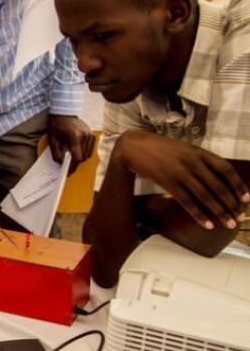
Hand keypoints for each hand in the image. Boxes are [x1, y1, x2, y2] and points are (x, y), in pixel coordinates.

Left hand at [47, 115, 94, 172]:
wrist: (64, 113)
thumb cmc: (57, 125)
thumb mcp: (52, 139)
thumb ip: (56, 152)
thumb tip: (61, 163)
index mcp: (75, 136)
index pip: (77, 157)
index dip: (72, 166)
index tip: (68, 172)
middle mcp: (85, 135)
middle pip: (83, 157)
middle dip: (75, 163)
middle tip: (67, 166)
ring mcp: (90, 135)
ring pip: (87, 155)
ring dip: (80, 158)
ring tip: (71, 157)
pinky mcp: (92, 135)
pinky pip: (90, 150)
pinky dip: (84, 153)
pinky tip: (76, 151)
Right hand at [114, 131, 249, 229]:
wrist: (133, 147)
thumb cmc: (159, 149)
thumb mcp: (183, 149)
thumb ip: (199, 160)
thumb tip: (217, 177)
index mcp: (198, 152)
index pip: (225, 168)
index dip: (237, 184)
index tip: (246, 198)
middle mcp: (192, 162)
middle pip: (217, 185)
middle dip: (231, 204)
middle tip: (240, 218)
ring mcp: (179, 172)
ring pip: (205, 195)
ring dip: (219, 212)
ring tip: (229, 224)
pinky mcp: (167, 182)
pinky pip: (186, 201)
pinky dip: (198, 214)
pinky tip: (206, 224)